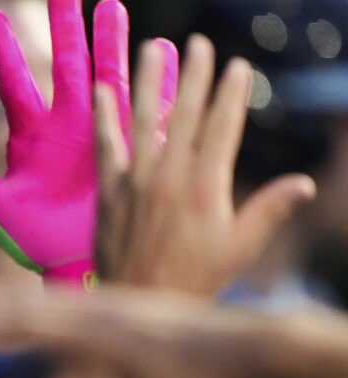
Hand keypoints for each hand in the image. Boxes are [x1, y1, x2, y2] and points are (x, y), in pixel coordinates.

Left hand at [0, 0, 177, 289]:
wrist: (77, 269)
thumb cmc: (32, 242)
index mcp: (30, 136)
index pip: (14, 83)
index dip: (3, 52)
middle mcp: (67, 127)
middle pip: (67, 64)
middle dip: (66, 27)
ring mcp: (103, 133)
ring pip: (109, 75)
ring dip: (113, 42)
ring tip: (112, 7)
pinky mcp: (134, 148)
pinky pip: (149, 108)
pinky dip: (159, 80)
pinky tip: (165, 52)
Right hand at [0, 278, 256, 377]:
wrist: (252, 343)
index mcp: (99, 337)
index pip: (27, 330)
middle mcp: (99, 313)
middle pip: (25, 307)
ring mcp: (111, 305)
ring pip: (44, 298)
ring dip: (0, 296)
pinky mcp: (122, 306)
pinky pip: (67, 298)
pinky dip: (35, 297)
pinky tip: (25, 299)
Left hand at [94, 35, 316, 295]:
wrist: (139, 304)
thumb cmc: (195, 280)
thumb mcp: (240, 248)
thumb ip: (269, 210)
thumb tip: (303, 184)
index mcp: (206, 188)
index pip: (222, 129)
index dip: (230, 95)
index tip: (236, 67)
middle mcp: (170, 178)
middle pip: (184, 114)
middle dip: (193, 75)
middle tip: (199, 43)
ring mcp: (136, 182)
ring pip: (144, 121)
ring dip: (148, 81)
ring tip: (152, 48)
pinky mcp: (109, 192)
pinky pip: (106, 147)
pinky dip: (105, 118)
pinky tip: (104, 90)